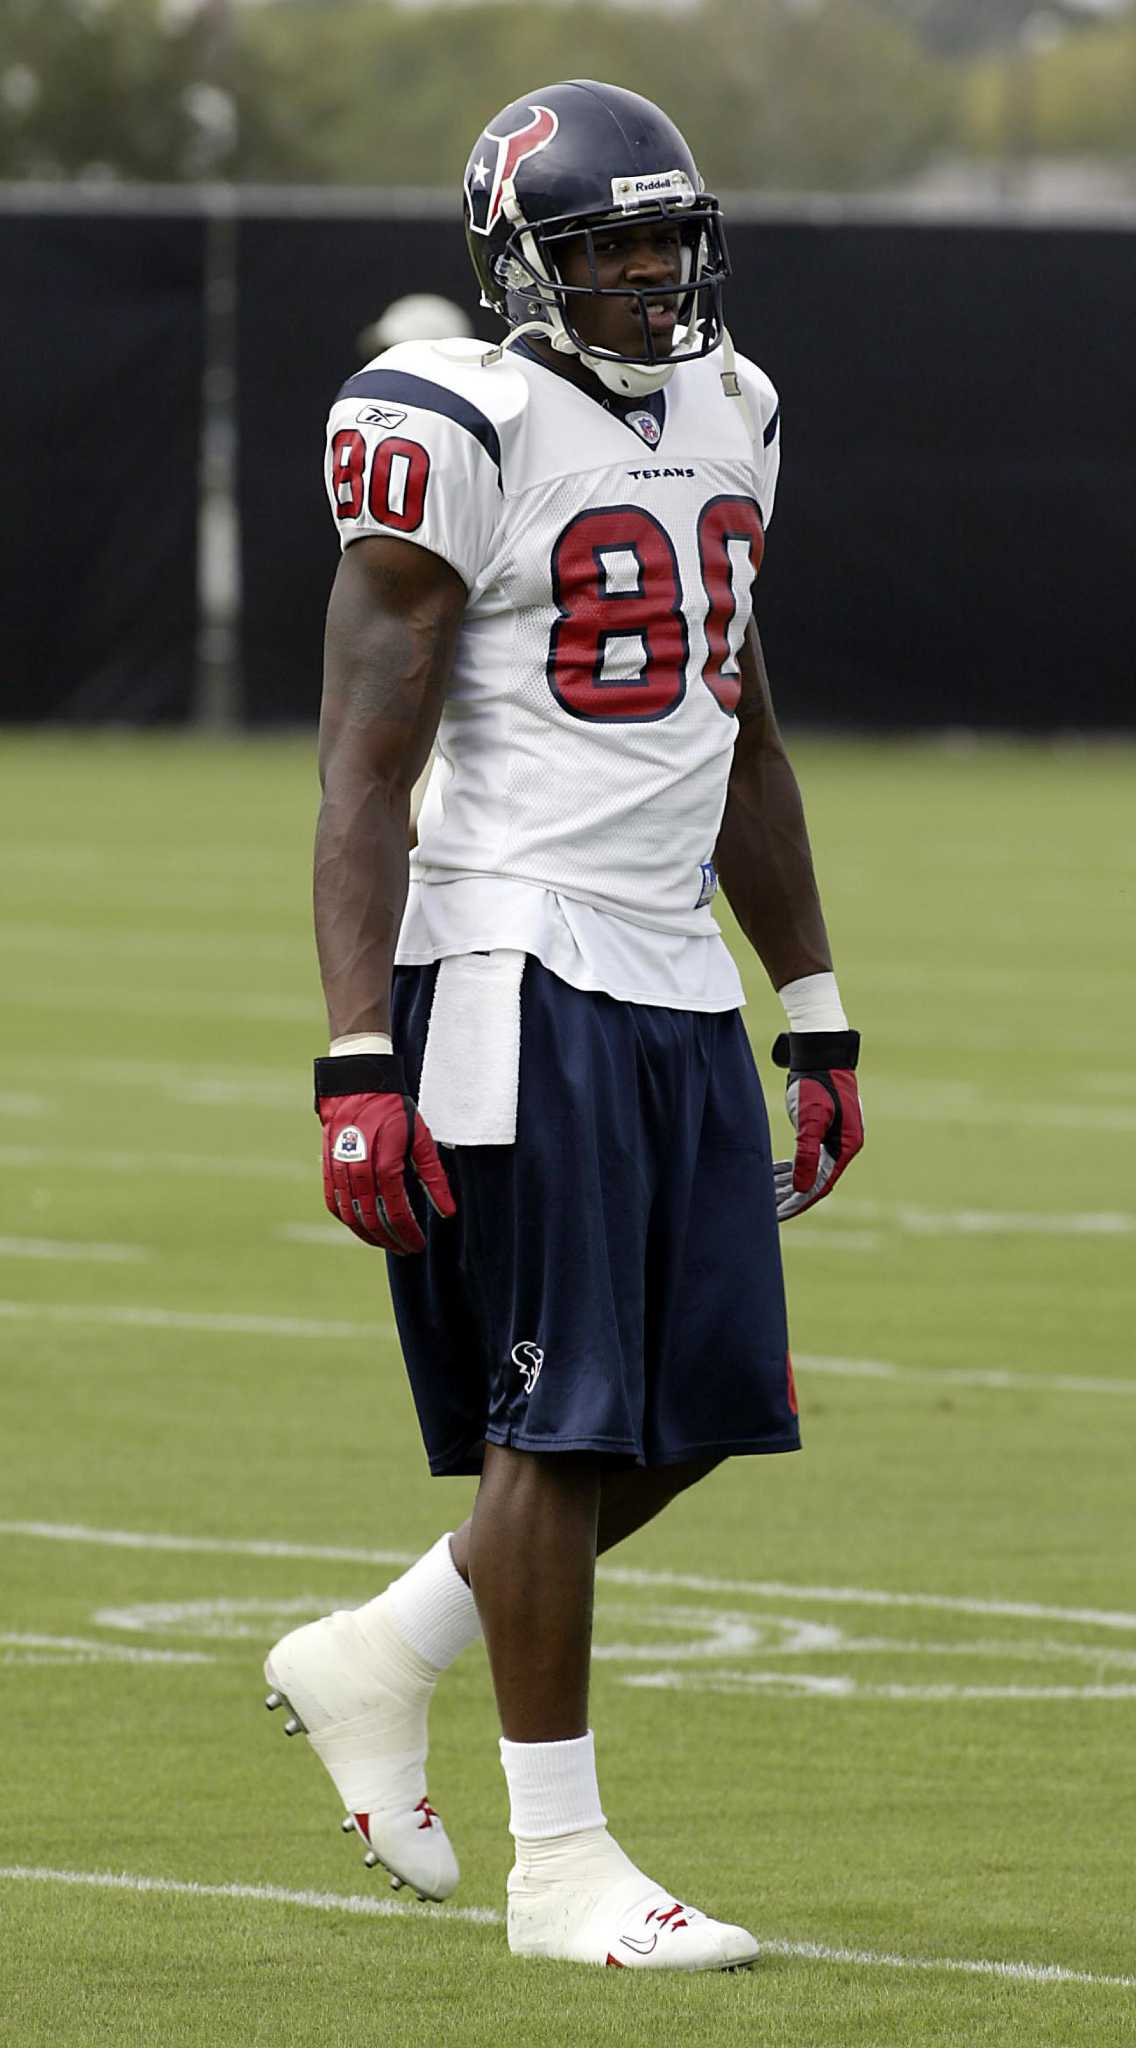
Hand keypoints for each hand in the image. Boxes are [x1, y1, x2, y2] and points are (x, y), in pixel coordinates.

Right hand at [314, 1053, 455, 1253]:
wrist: (357, 1084)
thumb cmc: (394, 1110)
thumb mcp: (421, 1139)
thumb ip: (434, 1177)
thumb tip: (448, 1211)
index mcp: (385, 1163)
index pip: (396, 1211)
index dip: (407, 1233)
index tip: (418, 1244)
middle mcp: (358, 1169)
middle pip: (372, 1218)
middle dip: (390, 1239)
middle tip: (405, 1248)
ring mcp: (338, 1169)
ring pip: (349, 1215)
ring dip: (368, 1235)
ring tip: (386, 1243)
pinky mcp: (326, 1166)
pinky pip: (333, 1202)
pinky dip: (346, 1219)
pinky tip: (361, 1227)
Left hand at [771, 1029, 862, 1220]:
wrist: (820, 1055)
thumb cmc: (816, 1084)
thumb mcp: (810, 1119)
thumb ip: (807, 1154)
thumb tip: (802, 1188)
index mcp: (846, 1146)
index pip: (821, 1185)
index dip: (799, 1201)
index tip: (779, 1215)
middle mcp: (843, 1146)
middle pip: (816, 1181)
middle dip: (791, 1196)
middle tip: (767, 1210)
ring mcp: (833, 1138)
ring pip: (810, 1170)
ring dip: (789, 1182)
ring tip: (766, 1195)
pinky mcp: (822, 1130)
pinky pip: (808, 1157)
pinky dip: (792, 1166)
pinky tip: (775, 1173)